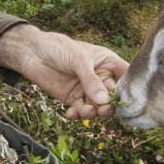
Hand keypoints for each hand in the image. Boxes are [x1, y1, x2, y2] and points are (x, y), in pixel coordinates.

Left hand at [0, 24, 126, 118]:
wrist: (32, 53)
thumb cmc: (59, 48)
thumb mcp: (78, 60)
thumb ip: (91, 80)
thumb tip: (104, 101)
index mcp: (107, 62)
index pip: (126, 76)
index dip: (131, 88)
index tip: (130, 100)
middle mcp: (100, 77)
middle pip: (113, 96)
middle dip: (109, 105)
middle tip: (102, 109)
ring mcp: (87, 89)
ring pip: (97, 106)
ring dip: (93, 112)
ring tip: (84, 111)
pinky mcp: (73, 98)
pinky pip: (81, 111)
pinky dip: (78, 115)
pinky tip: (71, 113)